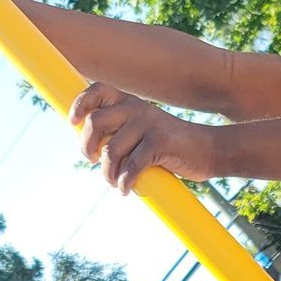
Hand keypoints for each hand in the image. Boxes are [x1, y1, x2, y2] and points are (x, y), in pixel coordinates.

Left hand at [70, 85, 212, 193]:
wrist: (206, 151)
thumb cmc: (168, 147)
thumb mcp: (142, 132)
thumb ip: (120, 132)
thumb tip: (90, 147)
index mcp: (130, 103)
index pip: (98, 91)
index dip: (80, 104)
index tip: (73, 123)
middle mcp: (137, 108)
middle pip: (96, 122)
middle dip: (87, 147)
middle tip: (94, 161)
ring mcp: (149, 124)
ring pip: (111, 150)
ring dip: (108, 173)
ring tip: (115, 182)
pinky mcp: (160, 142)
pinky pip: (131, 166)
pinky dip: (125, 182)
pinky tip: (126, 189)